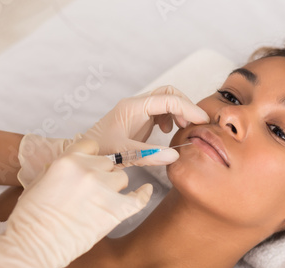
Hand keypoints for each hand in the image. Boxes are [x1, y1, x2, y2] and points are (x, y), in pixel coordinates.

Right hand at [0, 139, 151, 267]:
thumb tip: (74, 165)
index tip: (93, 165)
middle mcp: (88, 170)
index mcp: (68, 160)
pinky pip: (139, 197)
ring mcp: (104, 189)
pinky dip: (143, 194)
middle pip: (109, 163)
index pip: (91, 145)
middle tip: (94, 190)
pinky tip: (146, 190)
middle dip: (102, 174)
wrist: (33, 246)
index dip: (93, 156)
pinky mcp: (116, 210)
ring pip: (122, 178)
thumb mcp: (40, 181)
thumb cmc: (31, 218)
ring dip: (115, 187)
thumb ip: (61, 169)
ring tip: (103, 202)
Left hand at [17, 85, 208, 186]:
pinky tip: (168, 133)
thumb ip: (149, 155)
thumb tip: (176, 156)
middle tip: (196, 124)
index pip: (168, 99)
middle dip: (186, 106)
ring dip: (179, 112)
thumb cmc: (99, 151)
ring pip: (166, 101)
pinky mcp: (139, 118)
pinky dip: (171, 119)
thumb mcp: (124, 153)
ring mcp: (138, 110)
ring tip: (183, 130)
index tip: (202, 121)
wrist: (83, 153)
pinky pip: (161, 111)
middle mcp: (136, 105)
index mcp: (133, 107)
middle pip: (169, 93)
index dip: (188, 108)